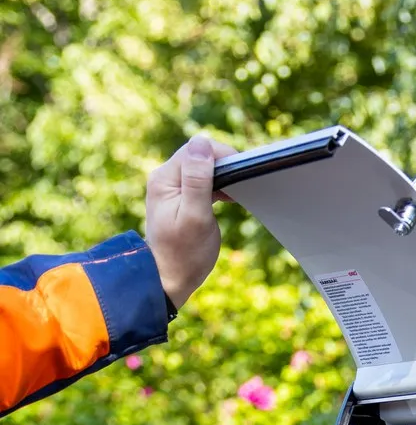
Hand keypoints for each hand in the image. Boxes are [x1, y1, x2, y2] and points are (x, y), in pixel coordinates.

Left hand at [145, 135, 234, 309]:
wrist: (170, 280)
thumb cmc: (185, 254)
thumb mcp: (195, 217)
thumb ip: (198, 180)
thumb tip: (202, 144)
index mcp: (165, 179)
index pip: (195, 149)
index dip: (220, 155)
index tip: (240, 172)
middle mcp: (164, 179)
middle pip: (198, 155)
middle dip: (222, 165)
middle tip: (241, 184)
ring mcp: (171, 189)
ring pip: (200, 168)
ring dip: (221, 176)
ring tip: (236, 193)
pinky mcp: (179, 199)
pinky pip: (200, 181)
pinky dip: (216, 186)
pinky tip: (228, 198)